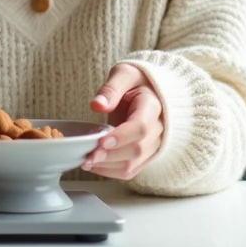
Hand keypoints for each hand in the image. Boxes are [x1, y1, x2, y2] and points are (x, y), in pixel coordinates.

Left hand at [83, 63, 163, 179]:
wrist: (151, 91)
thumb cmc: (137, 82)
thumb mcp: (124, 74)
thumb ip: (111, 89)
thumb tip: (97, 105)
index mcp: (153, 106)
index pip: (141, 127)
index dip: (121, 137)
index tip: (102, 141)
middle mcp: (158, 129)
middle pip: (137, 149)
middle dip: (110, 155)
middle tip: (88, 155)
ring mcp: (153, 145)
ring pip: (133, 164)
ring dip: (108, 166)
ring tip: (86, 161)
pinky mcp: (145, 155)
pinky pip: (130, 170)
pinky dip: (111, 172)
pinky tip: (94, 165)